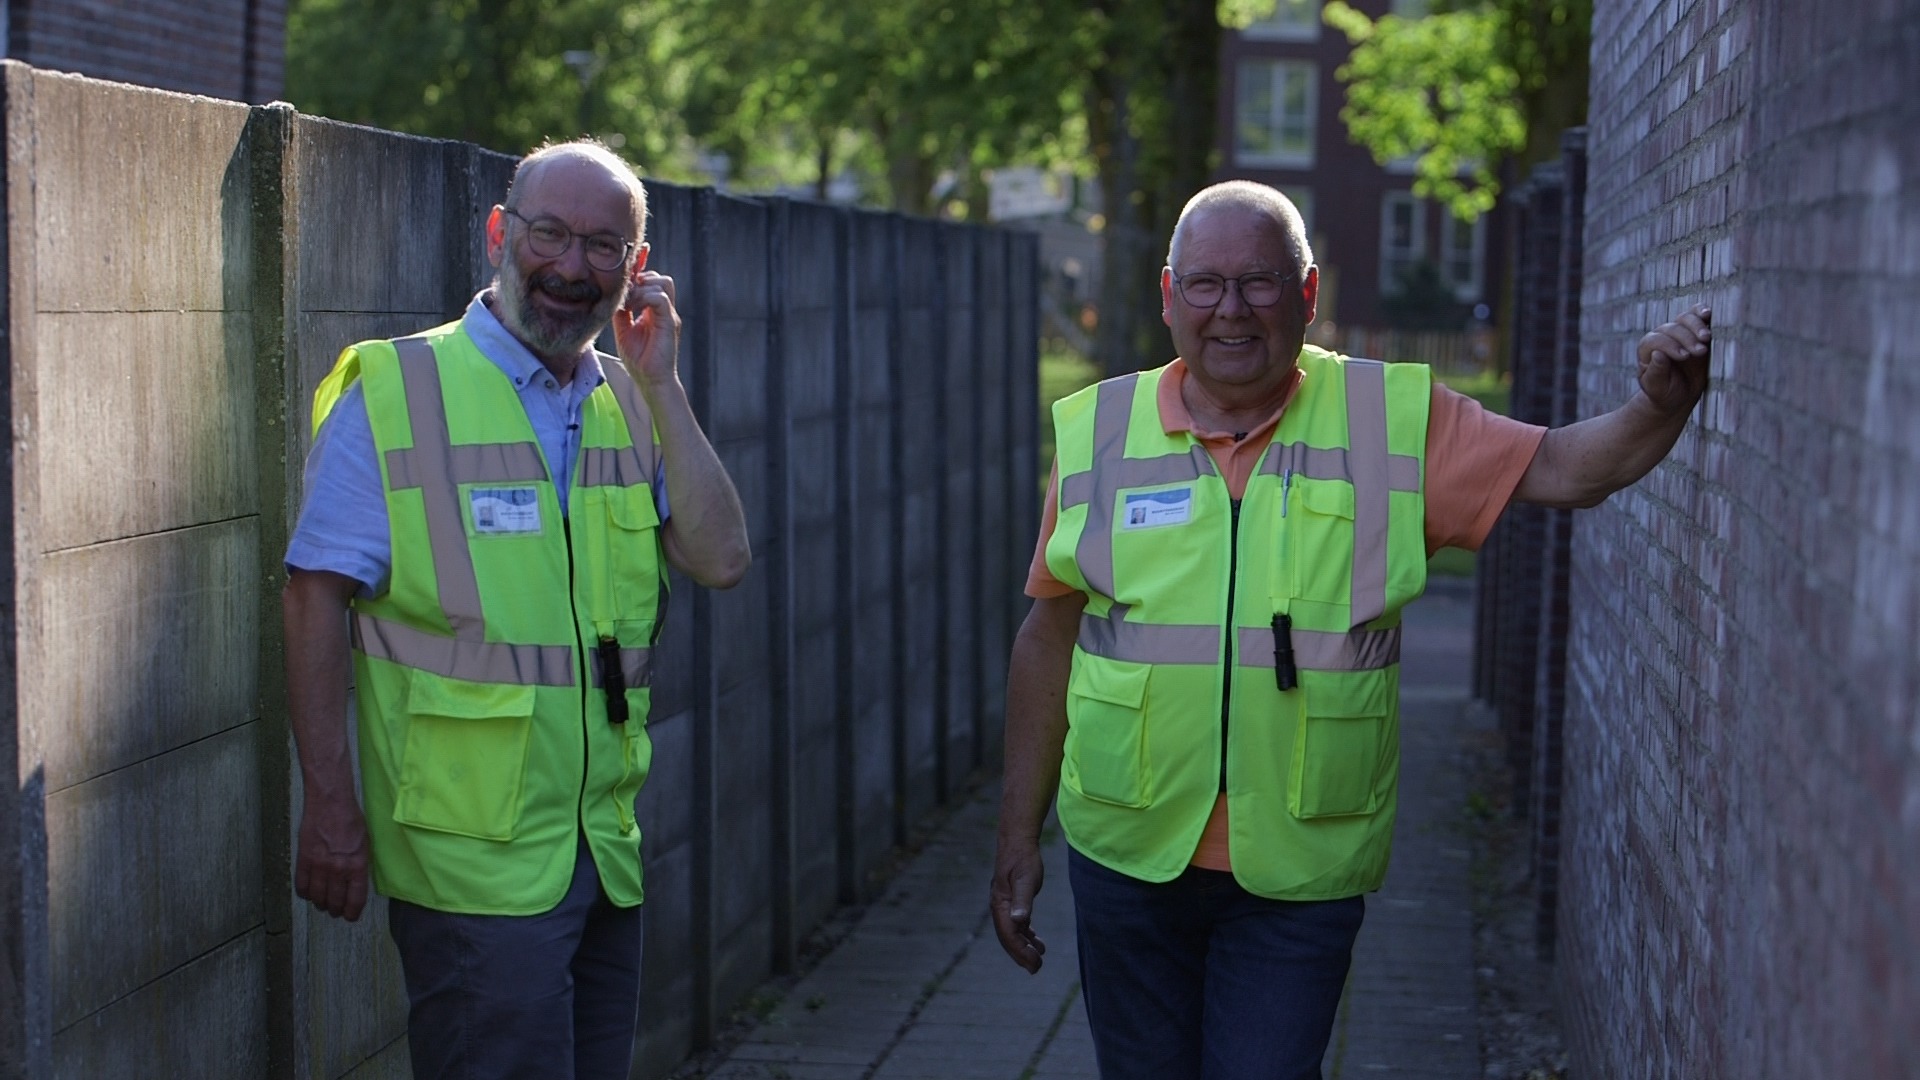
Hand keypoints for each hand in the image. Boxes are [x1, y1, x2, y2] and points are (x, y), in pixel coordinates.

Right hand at [295, 790, 370, 920]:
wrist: (330, 803)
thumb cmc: (351, 820)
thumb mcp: (365, 845)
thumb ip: (360, 866)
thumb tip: (355, 884)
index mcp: (357, 865)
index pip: (355, 899)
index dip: (352, 912)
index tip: (350, 917)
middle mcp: (338, 869)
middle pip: (335, 901)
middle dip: (336, 910)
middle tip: (336, 911)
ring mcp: (319, 866)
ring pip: (317, 896)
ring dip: (320, 903)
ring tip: (323, 904)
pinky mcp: (303, 859)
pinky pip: (301, 885)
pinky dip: (305, 893)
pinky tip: (308, 893)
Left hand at [612, 249, 680, 385]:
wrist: (650, 380)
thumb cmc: (639, 359)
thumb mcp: (623, 329)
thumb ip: (621, 311)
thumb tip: (612, 295)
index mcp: (655, 309)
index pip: (652, 281)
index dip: (642, 269)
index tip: (630, 262)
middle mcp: (665, 309)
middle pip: (659, 277)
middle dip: (640, 278)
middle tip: (624, 293)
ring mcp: (669, 315)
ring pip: (662, 282)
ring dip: (641, 288)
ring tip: (628, 303)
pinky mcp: (670, 323)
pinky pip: (659, 298)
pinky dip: (643, 298)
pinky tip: (631, 309)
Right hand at [989, 835, 1047, 972]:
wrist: (1018, 841)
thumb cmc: (1023, 860)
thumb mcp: (1026, 880)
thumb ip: (1023, 901)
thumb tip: (1019, 921)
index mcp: (1001, 905)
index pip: (1009, 935)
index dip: (1020, 952)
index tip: (1035, 964)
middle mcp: (999, 907)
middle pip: (1008, 937)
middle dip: (1020, 955)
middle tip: (1036, 968)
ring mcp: (1004, 904)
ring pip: (1012, 932)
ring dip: (1023, 947)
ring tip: (1038, 959)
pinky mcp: (1012, 900)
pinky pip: (1016, 924)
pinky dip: (1025, 935)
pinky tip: (1035, 941)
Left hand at [1636, 304, 1711, 416]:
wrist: (1678, 396)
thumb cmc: (1665, 392)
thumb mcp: (1657, 388)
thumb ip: (1656, 372)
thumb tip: (1658, 354)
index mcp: (1648, 349)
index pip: (1656, 340)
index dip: (1670, 345)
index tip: (1684, 357)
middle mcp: (1662, 336)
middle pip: (1673, 328)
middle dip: (1687, 338)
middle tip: (1700, 352)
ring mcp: (1679, 332)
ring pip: (1685, 319)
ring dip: (1697, 326)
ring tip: (1707, 338)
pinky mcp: (1696, 331)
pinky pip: (1697, 315)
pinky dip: (1702, 312)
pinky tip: (1709, 314)